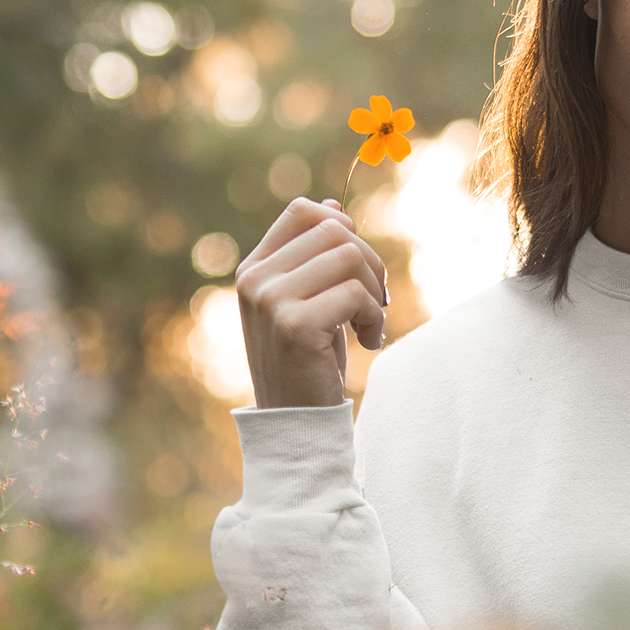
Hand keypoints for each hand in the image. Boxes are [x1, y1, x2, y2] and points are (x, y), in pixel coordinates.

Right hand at [235, 197, 389, 408]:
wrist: (297, 423)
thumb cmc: (309, 362)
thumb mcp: (310, 302)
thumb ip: (315, 257)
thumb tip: (333, 205)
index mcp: (254, 270)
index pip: (303, 212)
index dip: (342, 230)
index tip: (354, 271)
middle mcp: (255, 280)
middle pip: (335, 230)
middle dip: (370, 264)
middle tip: (374, 303)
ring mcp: (270, 301)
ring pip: (349, 256)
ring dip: (375, 291)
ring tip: (370, 325)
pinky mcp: (294, 324)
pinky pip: (356, 293)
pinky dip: (374, 317)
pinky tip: (368, 342)